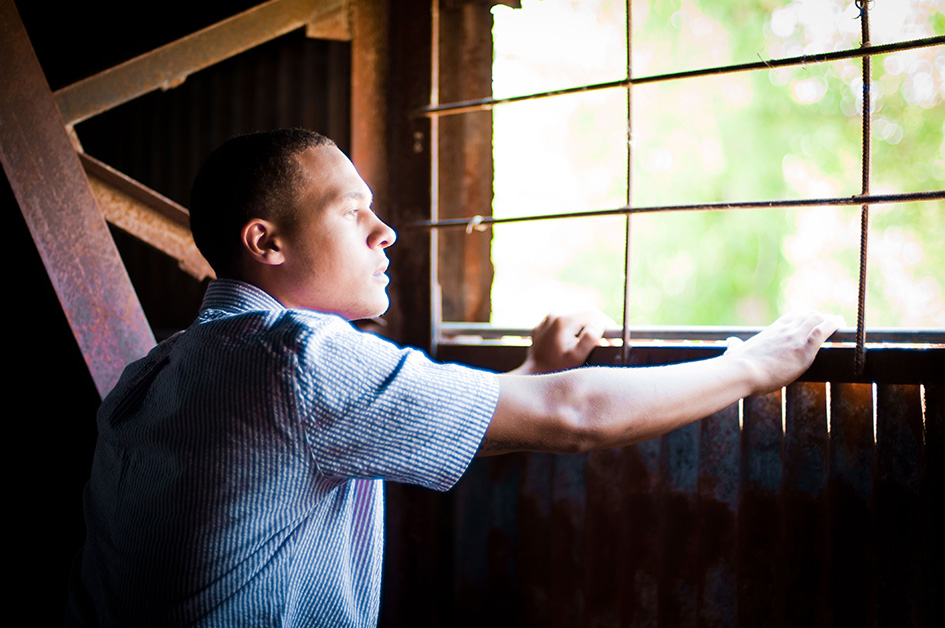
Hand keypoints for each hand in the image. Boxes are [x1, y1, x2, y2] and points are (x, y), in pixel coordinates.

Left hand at [512, 310, 611, 374]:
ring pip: (574, 317)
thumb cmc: (555, 368)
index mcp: (563, 320)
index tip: (612, 338)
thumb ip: (590, 338)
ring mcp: (547, 319)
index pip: (593, 314)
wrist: (533, 374)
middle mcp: (554, 315)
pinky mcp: (543, 325)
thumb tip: (599, 324)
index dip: (606, 324)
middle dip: (596, 326)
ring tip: (591, 343)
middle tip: (605, 341)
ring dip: (584, 327)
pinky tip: (574, 342)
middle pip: (584, 314)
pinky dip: (572, 329)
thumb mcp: (576, 357)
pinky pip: (563, 322)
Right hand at [724, 310, 842, 394]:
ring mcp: (795, 338)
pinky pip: (822, 330)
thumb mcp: (735, 351)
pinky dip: (832, 325)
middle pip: (808, 316)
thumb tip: (730, 343)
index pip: (793, 317)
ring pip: (817, 320)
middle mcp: (785, 330)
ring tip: (839, 323)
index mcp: (771, 331)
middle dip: (821, 317)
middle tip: (831, 323)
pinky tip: (839, 325)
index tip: (812, 320)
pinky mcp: (804, 349)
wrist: (741, 372)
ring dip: (830, 320)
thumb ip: (735, 346)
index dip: (805, 317)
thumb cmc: (737, 365)